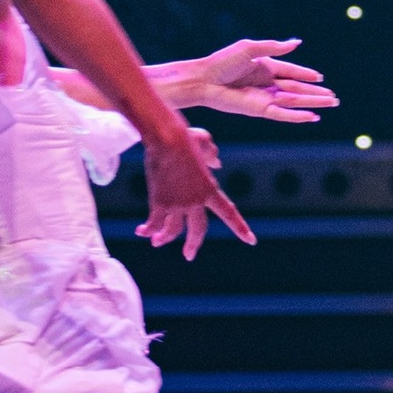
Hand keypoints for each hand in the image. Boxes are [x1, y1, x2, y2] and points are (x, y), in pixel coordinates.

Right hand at [138, 123, 254, 261]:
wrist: (167, 139)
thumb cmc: (185, 137)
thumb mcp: (206, 143)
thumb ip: (212, 156)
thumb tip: (217, 163)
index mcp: (210, 189)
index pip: (229, 213)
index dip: (240, 228)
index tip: (251, 241)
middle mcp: (196, 201)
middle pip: (198, 230)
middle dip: (193, 245)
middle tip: (189, 255)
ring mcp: (178, 204)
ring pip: (173, 231)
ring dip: (164, 239)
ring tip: (157, 242)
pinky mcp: (160, 203)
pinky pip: (154, 224)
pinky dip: (147, 230)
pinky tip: (141, 231)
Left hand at [183, 37, 336, 123]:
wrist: (203, 79)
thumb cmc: (222, 62)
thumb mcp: (250, 48)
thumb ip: (274, 47)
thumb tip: (297, 43)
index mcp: (265, 67)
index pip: (290, 72)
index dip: (305, 75)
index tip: (320, 78)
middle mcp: (267, 84)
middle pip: (297, 89)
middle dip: (315, 93)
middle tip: (333, 97)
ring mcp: (264, 98)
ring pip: (295, 102)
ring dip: (313, 103)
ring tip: (331, 104)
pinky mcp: (259, 110)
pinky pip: (283, 114)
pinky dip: (298, 116)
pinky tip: (312, 117)